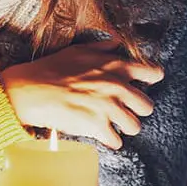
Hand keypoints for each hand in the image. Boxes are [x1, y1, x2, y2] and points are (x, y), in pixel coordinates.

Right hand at [0, 40, 163, 148]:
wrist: (33, 90)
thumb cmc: (53, 68)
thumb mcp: (79, 50)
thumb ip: (103, 48)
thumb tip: (117, 43)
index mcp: (116, 66)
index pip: (153, 73)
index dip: (151, 80)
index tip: (144, 85)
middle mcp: (118, 87)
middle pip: (147, 106)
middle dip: (136, 110)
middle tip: (124, 110)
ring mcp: (109, 108)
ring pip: (135, 126)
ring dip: (124, 127)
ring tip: (112, 124)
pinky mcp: (98, 126)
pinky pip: (117, 142)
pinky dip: (110, 140)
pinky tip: (101, 134)